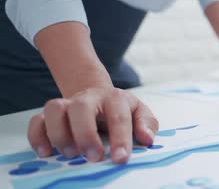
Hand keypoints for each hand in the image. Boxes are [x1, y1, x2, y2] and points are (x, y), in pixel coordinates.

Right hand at [28, 86, 158, 163]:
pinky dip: (38, 137)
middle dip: (85, 134)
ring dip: (59, 133)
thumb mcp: (139, 112)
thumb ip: (146, 124)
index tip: (120, 158)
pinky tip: (46, 153)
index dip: (120, 138)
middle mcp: (89, 98)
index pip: (118, 116)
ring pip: (54, 109)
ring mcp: (68, 104)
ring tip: (70, 154)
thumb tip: (147, 139)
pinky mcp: (50, 115)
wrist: (98, 95)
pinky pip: (37, 121)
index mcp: (115, 98)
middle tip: (93, 157)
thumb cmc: (120, 110)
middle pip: (81, 107)